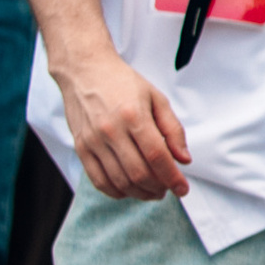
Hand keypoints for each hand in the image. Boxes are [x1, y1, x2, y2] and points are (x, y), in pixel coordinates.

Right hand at [50, 43, 191, 200]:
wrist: (85, 71)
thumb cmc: (123, 83)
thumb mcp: (157, 98)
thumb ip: (173, 129)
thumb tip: (183, 159)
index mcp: (134, 116)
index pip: (157, 156)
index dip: (172, 177)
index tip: (183, 189)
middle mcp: (111, 130)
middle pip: (138, 173)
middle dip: (158, 188)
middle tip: (169, 190)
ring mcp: (93, 141)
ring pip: (119, 181)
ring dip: (140, 193)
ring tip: (153, 192)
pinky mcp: (81, 147)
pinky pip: (98, 180)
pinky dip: (116, 192)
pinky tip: (130, 190)